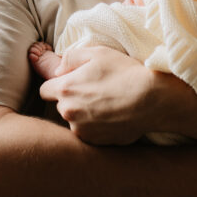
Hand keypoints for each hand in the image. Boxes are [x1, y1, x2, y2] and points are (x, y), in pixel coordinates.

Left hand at [39, 45, 160, 144]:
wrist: (151, 100)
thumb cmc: (125, 73)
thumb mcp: (97, 53)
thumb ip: (70, 58)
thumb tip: (58, 70)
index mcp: (65, 89)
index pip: (44, 90)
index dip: (57, 85)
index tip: (71, 83)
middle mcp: (68, 112)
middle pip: (61, 106)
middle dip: (72, 100)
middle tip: (95, 92)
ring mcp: (81, 129)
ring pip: (75, 121)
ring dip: (84, 115)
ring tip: (107, 105)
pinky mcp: (95, 142)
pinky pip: (89, 133)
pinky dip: (97, 127)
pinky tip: (113, 116)